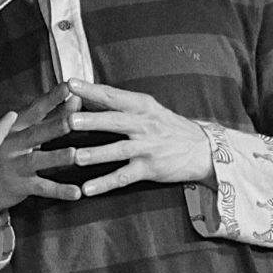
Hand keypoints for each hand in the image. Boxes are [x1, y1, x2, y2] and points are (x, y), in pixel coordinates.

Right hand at [0, 82, 83, 216]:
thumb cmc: (0, 154)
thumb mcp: (16, 131)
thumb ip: (47, 116)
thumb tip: (75, 97)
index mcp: (12, 128)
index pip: (35, 110)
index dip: (51, 98)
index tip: (68, 86)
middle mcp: (12, 144)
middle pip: (36, 133)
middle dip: (55, 125)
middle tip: (74, 118)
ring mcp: (15, 165)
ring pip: (38, 160)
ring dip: (56, 157)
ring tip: (75, 154)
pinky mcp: (20, 185)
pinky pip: (42, 188)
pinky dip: (59, 190)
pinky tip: (77, 192)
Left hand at [59, 79, 212, 195]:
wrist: (203, 149)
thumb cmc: (167, 126)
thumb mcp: (148, 109)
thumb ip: (119, 103)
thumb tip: (86, 94)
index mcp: (141, 106)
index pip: (113, 95)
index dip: (91, 90)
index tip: (70, 84)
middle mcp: (144, 125)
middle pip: (115, 121)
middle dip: (92, 121)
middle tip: (69, 120)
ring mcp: (147, 147)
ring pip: (118, 150)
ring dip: (97, 154)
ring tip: (76, 157)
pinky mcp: (150, 168)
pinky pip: (124, 177)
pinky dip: (105, 183)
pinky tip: (87, 189)